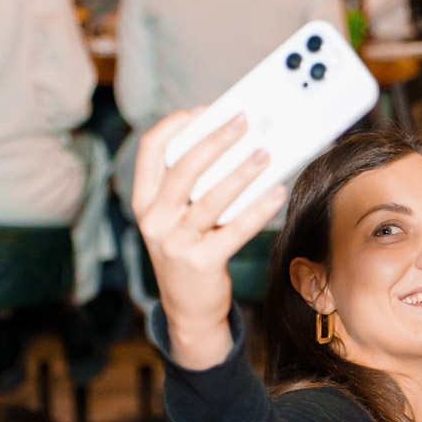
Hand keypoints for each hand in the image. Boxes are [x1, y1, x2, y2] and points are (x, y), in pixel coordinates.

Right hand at [132, 111, 283, 369]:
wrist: (188, 311)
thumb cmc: (189, 253)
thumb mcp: (177, 219)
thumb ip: (191, 189)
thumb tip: (232, 148)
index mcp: (144, 202)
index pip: (149, 152)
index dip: (174, 126)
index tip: (203, 111)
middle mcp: (154, 220)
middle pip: (183, 169)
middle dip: (214, 140)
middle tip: (242, 122)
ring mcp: (176, 242)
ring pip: (211, 198)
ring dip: (242, 172)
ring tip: (265, 153)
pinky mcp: (202, 262)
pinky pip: (235, 229)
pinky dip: (259, 209)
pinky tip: (277, 193)